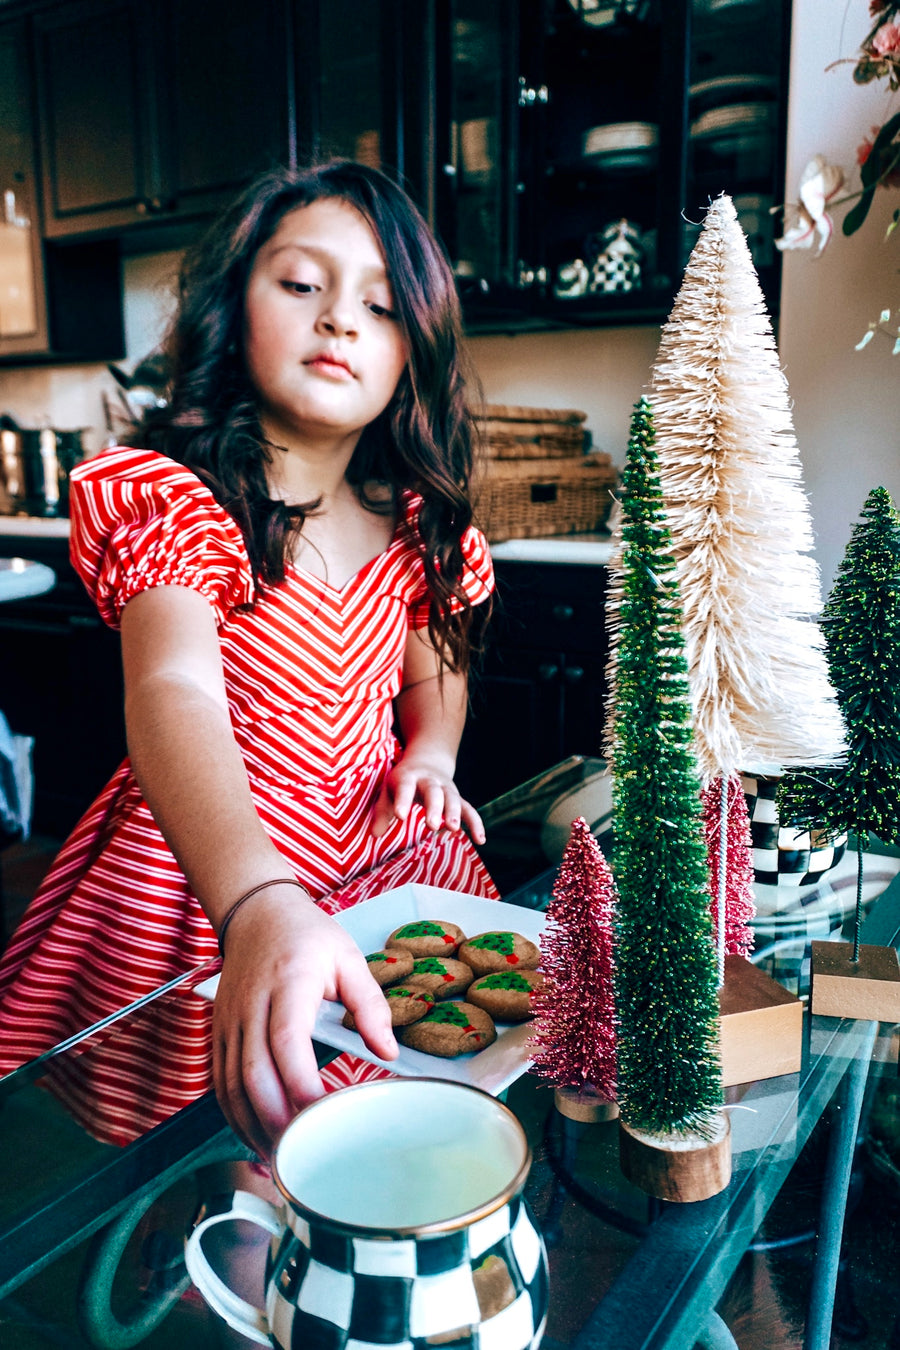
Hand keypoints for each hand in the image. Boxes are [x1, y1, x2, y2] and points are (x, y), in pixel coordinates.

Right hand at [211, 884, 397, 1156]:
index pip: (287, 1042)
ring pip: (232, 1086)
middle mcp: (252, 1006)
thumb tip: (388, 1051)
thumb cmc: (305, 935)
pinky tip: (257, 1136)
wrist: (257, 914)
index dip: (302, 1084)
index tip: (326, 1114)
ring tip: (284, 1157)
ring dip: (255, 1126)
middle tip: (307, 1151)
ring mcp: (230, 1022)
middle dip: (278, 1120)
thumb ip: (369, 1005)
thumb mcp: (348, 957)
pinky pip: (221, 1084)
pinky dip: (236, 1116)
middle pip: (255, 1074)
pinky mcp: (220, 1034)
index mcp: (288, 984)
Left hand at [370, 753, 485, 843]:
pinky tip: (480, 840)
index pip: (405, 788)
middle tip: (432, 825)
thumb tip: (375, 835)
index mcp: (409, 777)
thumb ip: (382, 812)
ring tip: (453, 829)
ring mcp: (446, 789)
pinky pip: (469, 809)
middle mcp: (430, 781)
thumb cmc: (403, 781)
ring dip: (453, 813)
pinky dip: (475, 823)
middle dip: (434, 808)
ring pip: (452, 799)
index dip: (403, 801)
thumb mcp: (388, 790)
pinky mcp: (457, 798)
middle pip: (433, 792)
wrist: (427, 760)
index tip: (400, 816)